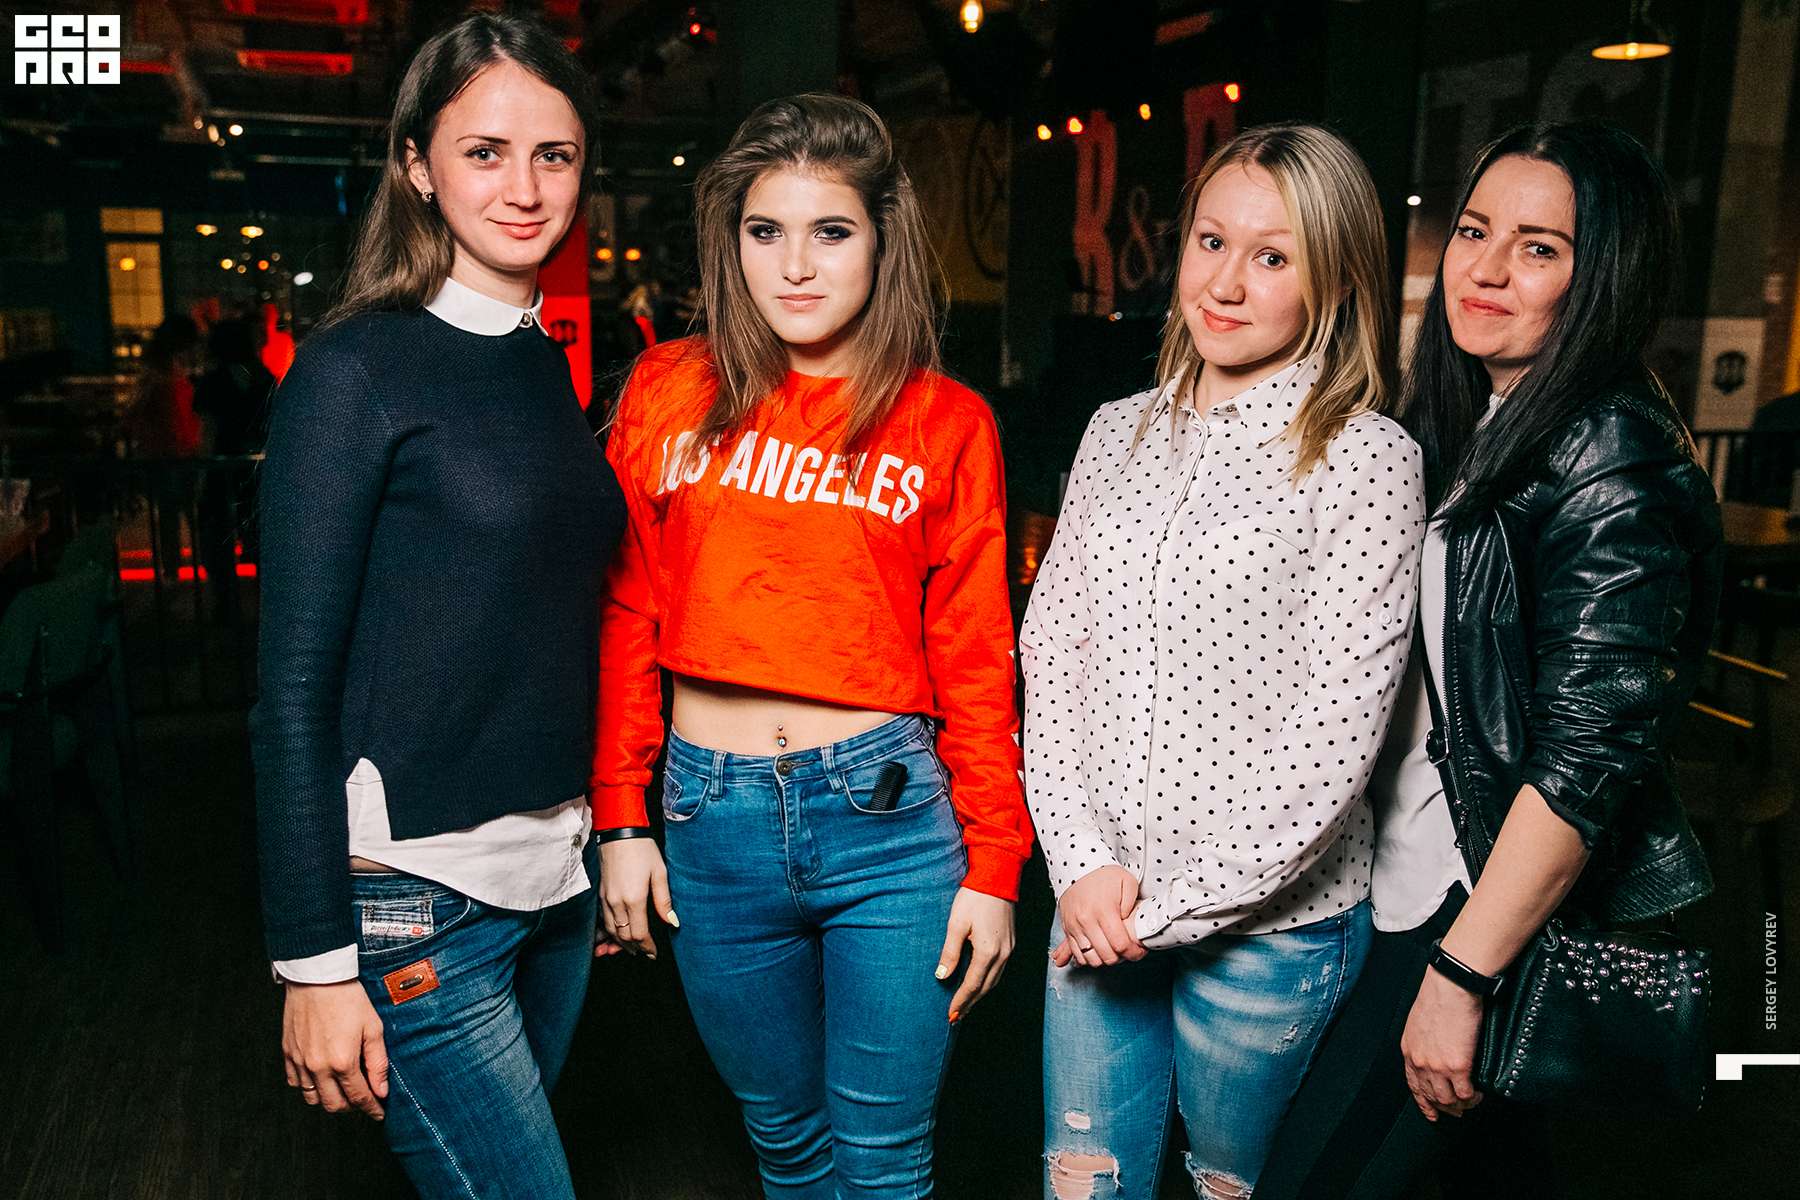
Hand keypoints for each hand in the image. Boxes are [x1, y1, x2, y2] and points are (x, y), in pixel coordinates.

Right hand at [282, 979, 387, 1118]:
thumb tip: (381, 1090)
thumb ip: (378, 1063)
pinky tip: (322, 1080)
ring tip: (343, 1092)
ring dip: (330, 1100)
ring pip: (313, 1099)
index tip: (378, 1114)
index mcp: (342, 1062)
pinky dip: (309, 1088)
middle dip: (352, 1109)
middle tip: (363, 1103)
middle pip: (334, 1105)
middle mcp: (318, 1067)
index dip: (371, 1109)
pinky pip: (296, 1084)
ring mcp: (300, 1062)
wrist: (317, 978)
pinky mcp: (288, 1054)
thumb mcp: (373, 1028)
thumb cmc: (348, 999)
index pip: (359, 1097)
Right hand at [597, 836, 676, 958]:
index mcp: (633, 899)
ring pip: (611, 930)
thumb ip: (664, 901)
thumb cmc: (641, 849)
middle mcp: (616, 902)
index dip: (647, 947)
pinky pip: (603, 920)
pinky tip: (613, 938)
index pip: (639, 934)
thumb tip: (672, 922)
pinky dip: (608, 932)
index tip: (654, 953)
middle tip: (644, 954)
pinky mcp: (600, 894)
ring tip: (630, 950)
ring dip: (620, 943)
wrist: (619, 832)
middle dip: (634, 949)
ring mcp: (605, 899)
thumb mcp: (659, 873)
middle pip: (624, 936)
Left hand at [937, 887, 1014, 1022]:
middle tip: (956, 1016)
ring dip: (980, 994)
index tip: (951, 1015)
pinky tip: (979, 983)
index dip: (961, 1001)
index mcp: (988, 952)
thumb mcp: (956, 924)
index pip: (972, 985)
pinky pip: (1000, 970)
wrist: (997, 878)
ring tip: (966, 1004)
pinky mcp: (1011, 942)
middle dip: (970, 1003)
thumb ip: (950, 952)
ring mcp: (1009, 949)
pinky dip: (988, 982)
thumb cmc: (974, 898)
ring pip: (994, 980)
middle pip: (985, 987)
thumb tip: (942, 976)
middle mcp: (1002, 954)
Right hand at [1052, 864, 1145, 967]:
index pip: (1120, 944)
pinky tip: (1098, 951)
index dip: (1133, 953)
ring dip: (1104, 959)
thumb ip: (1132, 905)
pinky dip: (1088, 958)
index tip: (1139, 952)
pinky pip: (1077, 953)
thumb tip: (1128, 925)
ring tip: (1113, 950)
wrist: (1077, 867)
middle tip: (1127, 951)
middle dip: (1120, 958)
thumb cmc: (1104, 875)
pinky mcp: (1067, 928)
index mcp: (1104, 910)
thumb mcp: (1127, 882)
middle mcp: (1087, 921)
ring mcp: (1075, 926)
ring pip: (1091, 959)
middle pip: (1106, 956)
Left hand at [1400, 967, 1486, 1120]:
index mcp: (1409, 1049)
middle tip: (1457, 1112)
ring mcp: (1437, 1066)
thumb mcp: (1420, 1021)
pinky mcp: (1457, 1066)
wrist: (1450, 986)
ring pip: (1448, 1100)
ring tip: (1472, 1102)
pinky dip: (1473, 1098)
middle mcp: (1420, 1061)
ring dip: (1461, 1105)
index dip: (1423, 1102)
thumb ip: (1424, 1041)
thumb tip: (1436, 1051)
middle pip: (1431, 1096)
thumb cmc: (1438, 996)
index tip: (1431, 1112)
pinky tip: (1479, 1094)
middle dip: (1445, 1108)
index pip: (1413, 1085)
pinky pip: (1465, 1093)